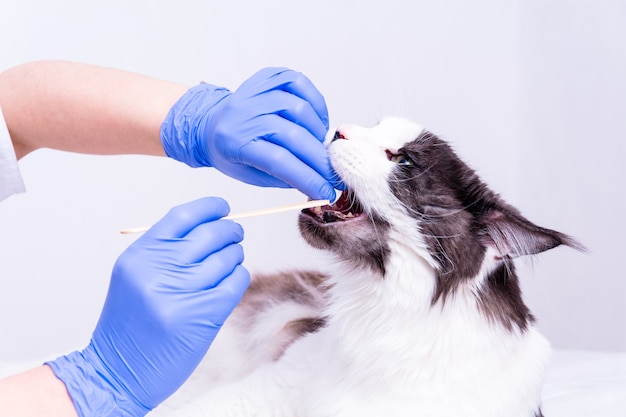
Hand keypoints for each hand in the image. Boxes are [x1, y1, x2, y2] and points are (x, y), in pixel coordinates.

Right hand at [46, 197, 249, 415]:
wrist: (118, 371)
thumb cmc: (130, 322)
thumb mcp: (135, 276)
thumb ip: (165, 250)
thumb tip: (211, 225)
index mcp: (140, 255)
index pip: (182, 216)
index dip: (209, 208)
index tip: (223, 208)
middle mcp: (158, 270)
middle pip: (210, 234)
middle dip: (230, 231)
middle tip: (235, 235)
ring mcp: (181, 293)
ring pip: (227, 258)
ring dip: (235, 256)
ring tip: (230, 262)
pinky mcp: (202, 316)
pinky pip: (235, 283)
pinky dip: (239, 277)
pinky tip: (233, 280)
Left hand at [161, 68, 339, 200]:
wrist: (212, 124)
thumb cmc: (232, 151)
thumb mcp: (251, 175)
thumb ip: (284, 178)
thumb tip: (319, 182)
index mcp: (234, 142)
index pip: (279, 161)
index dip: (308, 177)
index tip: (326, 191)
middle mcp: (243, 114)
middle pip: (294, 136)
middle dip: (319, 159)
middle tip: (333, 173)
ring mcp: (256, 92)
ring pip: (301, 109)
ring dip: (318, 133)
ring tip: (319, 147)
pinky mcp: (267, 76)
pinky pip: (300, 83)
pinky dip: (315, 103)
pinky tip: (316, 121)